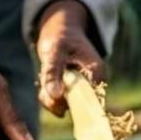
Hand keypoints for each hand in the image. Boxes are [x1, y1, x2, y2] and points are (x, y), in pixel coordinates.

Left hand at [36, 0, 105, 116]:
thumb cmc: (61, 37)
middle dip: (56, 100)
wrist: (60, 32)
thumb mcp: (55, 51)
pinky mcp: (72, 95)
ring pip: (65, 107)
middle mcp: (93, 86)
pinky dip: (48, 98)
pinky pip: (59, 105)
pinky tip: (44, 84)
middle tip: (45, 82)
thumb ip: (53, 73)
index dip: (72, 103)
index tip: (55, 94)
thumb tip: (55, 96)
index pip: (90, 101)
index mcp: (96, 74)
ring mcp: (83, 92)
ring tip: (44, 77)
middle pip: (76, 107)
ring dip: (49, 98)